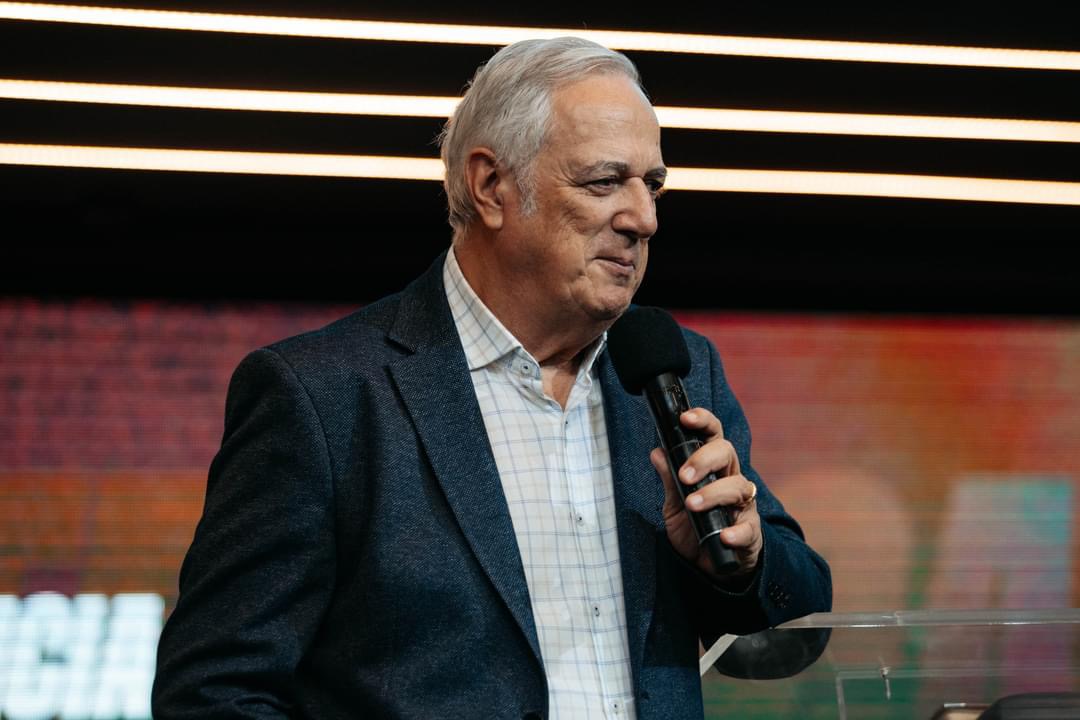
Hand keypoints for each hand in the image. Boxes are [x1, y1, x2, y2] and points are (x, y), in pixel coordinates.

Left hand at [649, 407, 761, 579]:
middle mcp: (731, 480)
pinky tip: (723, 536)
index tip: (685, 418)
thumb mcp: (674, 505)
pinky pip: (748, 528)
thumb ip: (669, 481)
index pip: (712, 436)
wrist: (710, 566)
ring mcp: (743, 505)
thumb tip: (657, 452)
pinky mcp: (751, 532)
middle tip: (684, 475)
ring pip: (737, 486)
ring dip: (713, 494)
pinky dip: (735, 531)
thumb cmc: (694, 528)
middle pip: (727, 453)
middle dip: (704, 459)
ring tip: (691, 505)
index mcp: (713, 469)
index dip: (703, 422)